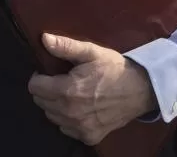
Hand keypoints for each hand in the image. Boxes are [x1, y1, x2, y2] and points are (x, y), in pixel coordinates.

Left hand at [27, 33, 157, 145]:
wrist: (141, 90)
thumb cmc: (114, 68)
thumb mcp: (91, 52)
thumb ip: (65, 47)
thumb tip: (44, 39)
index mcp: (68, 90)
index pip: (35, 88)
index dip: (39, 77)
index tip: (49, 72)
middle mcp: (71, 113)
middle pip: (41, 103)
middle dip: (45, 90)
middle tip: (60, 80)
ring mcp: (80, 127)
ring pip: (52, 116)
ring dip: (54, 105)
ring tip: (69, 93)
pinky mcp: (89, 137)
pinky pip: (66, 129)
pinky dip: (67, 119)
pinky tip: (78, 107)